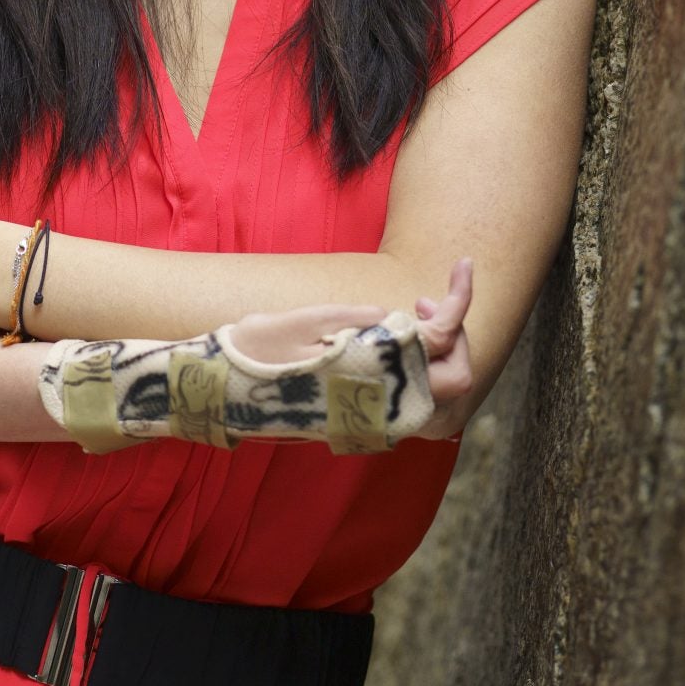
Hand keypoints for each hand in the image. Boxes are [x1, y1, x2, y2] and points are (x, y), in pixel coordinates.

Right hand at [219, 256, 476, 442]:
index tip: (463, 263)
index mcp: (372, 371)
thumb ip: (353, 317)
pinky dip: (415, 367)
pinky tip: (387, 342)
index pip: (442, 337)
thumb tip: (391, 315)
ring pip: (437, 391)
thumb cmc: (255, 350)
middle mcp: (380, 404)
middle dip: (453, 332)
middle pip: (457, 374)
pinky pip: (411, 398)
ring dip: (435, 352)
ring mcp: (374, 418)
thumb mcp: (302, 320)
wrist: (221, 393)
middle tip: (421, 302)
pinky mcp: (363, 422)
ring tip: (403, 318)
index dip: (461, 298)